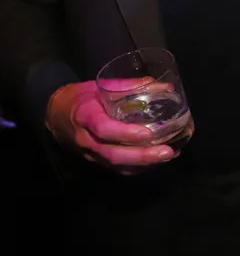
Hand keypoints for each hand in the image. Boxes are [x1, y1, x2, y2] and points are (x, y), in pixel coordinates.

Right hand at [45, 80, 177, 173]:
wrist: (56, 115)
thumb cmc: (81, 97)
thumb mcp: (100, 86)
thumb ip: (129, 86)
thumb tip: (163, 86)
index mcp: (85, 115)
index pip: (103, 129)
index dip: (125, 133)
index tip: (147, 133)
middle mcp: (86, 139)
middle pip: (113, 154)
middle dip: (142, 155)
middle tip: (167, 151)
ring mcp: (90, 153)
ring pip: (116, 165)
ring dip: (143, 164)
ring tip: (168, 155)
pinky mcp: (95, 161)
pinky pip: (116, 169)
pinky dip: (137, 167)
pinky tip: (156, 161)